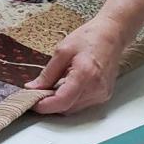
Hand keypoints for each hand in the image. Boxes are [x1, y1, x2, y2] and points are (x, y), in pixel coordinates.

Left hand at [27, 0, 143, 114]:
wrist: (112, 35)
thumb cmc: (89, 38)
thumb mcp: (62, 51)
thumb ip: (47, 73)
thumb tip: (33, 88)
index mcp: (85, 74)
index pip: (62, 101)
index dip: (44, 105)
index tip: (31, 102)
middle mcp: (96, 88)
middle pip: (67, 107)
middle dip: (49, 103)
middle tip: (36, 92)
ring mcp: (102, 93)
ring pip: (73, 108)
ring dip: (59, 102)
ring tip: (49, 87)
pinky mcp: (104, 95)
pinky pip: (82, 104)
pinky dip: (70, 99)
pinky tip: (64, 87)